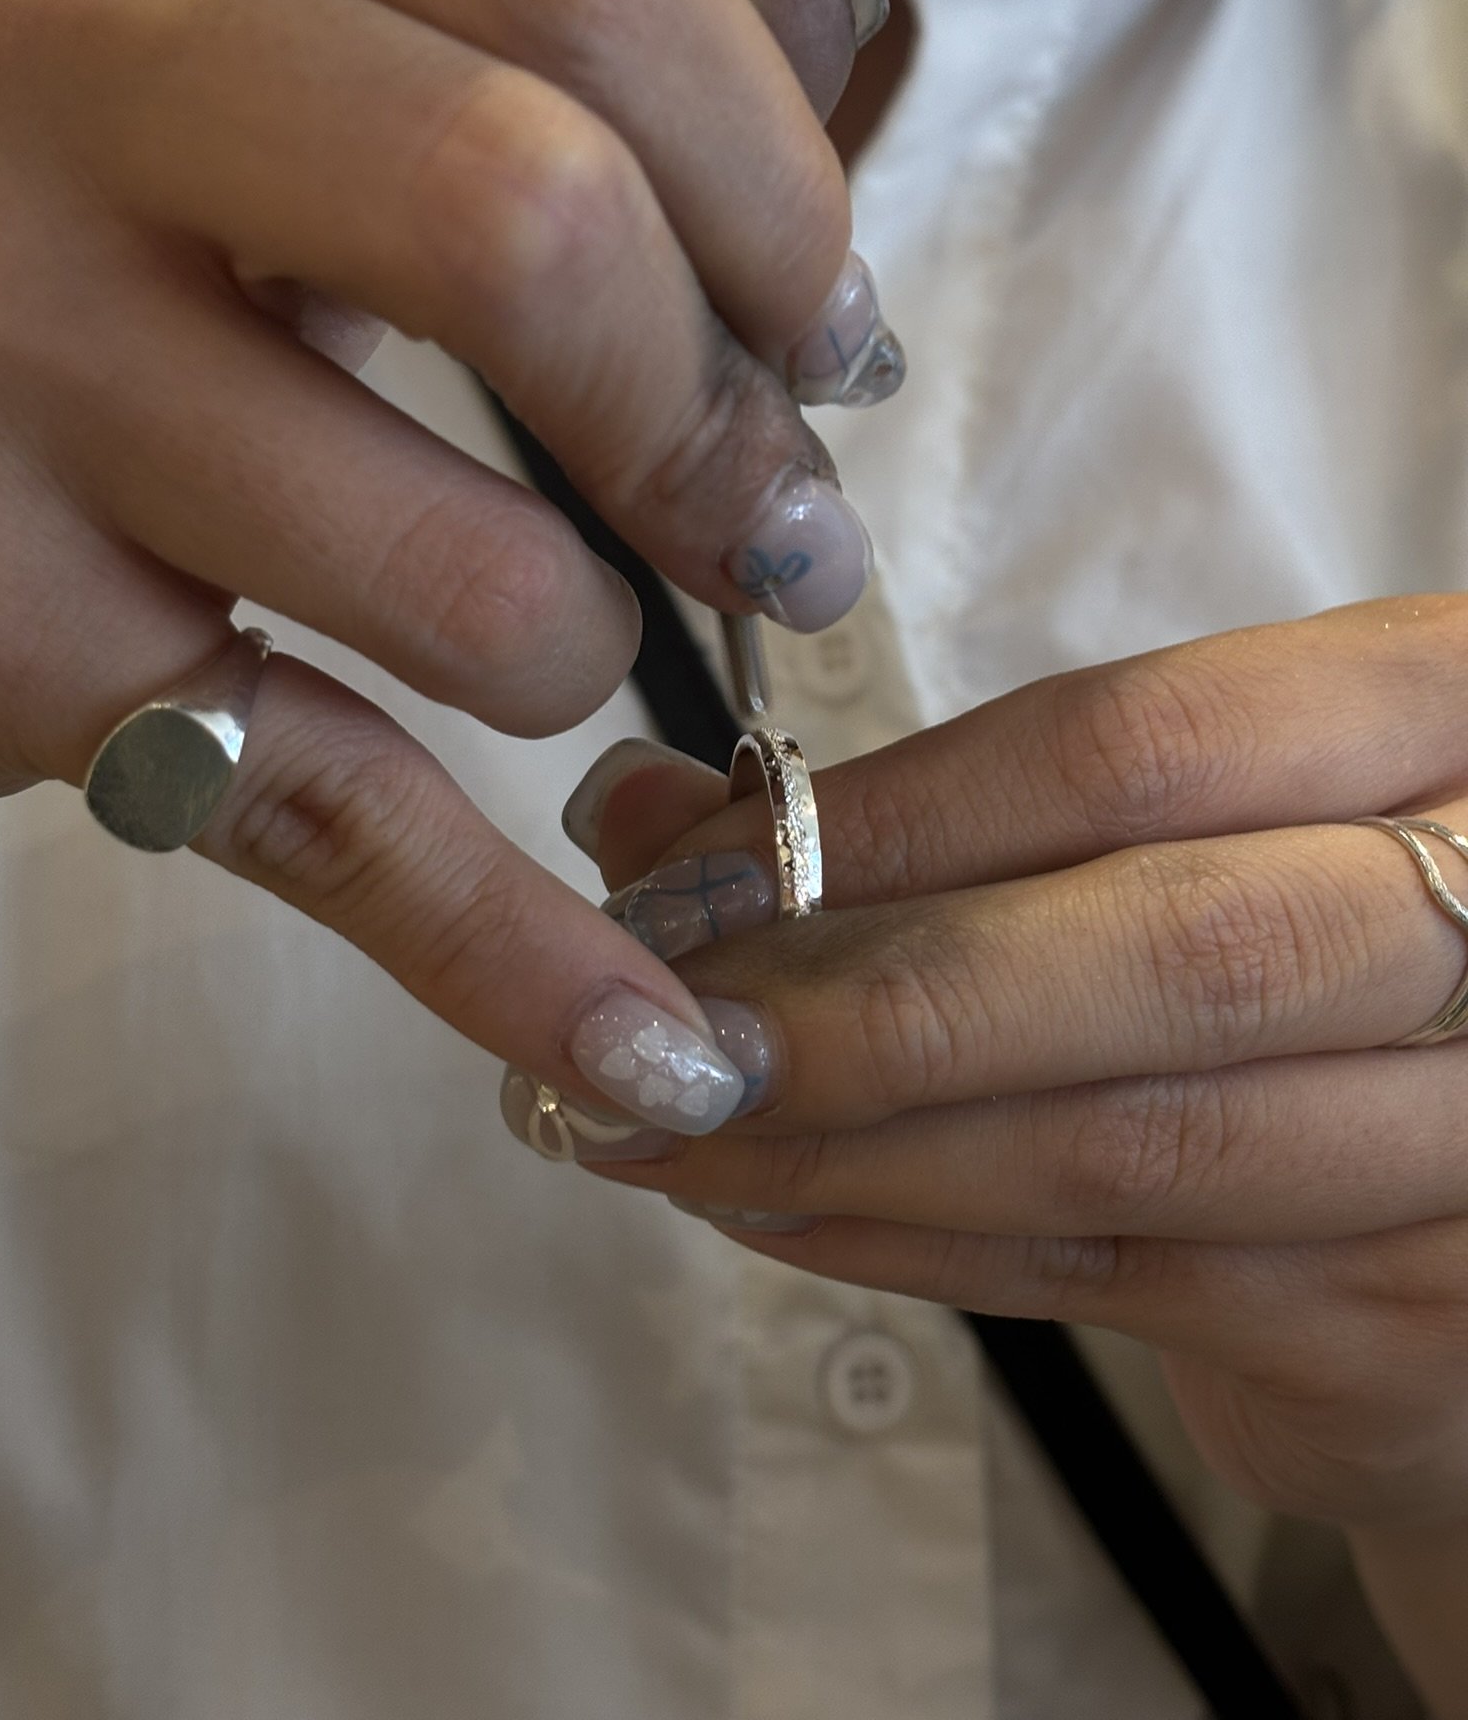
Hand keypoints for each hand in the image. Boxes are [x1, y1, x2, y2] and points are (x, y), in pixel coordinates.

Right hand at [0, 0, 893, 1075]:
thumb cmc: (15, 147)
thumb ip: (510, 1)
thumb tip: (836, 13)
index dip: (771, 175)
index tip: (825, 325)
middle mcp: (45, 67)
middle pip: (532, 228)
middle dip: (714, 421)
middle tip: (773, 526)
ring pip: (463, 565)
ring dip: (589, 652)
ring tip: (571, 649)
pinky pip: (322, 813)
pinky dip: (500, 952)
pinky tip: (637, 1045)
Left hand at [548, 598, 1467, 1535]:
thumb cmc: (1299, 943)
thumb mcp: (1180, 813)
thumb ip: (937, 806)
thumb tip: (640, 814)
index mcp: (1447, 714)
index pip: (1145, 745)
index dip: (899, 813)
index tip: (696, 864)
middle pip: (1173, 951)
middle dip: (878, 997)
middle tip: (667, 1028)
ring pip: (1132, 1141)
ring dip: (861, 1144)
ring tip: (675, 1129)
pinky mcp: (1409, 1313)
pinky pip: (1115, 1276)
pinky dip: (915, 1243)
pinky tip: (774, 1208)